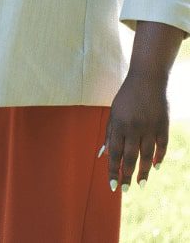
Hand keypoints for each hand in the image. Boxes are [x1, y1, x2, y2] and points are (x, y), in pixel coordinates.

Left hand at [103, 71, 168, 190]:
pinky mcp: (163, 125)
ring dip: (143, 172)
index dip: (113, 170)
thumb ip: (110, 133)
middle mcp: (134, 127)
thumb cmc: (127, 96)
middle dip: (127, 175)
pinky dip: (159, 158)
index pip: (115, 153)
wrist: (147, 78)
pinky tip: (155, 167)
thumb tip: (104, 155)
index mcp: (119, 124)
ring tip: (140, 184)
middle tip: (125, 190)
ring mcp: (150, 127)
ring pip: (146, 156)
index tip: (113, 185)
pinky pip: (162, 146)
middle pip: (130, 157)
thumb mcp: (114, 112)